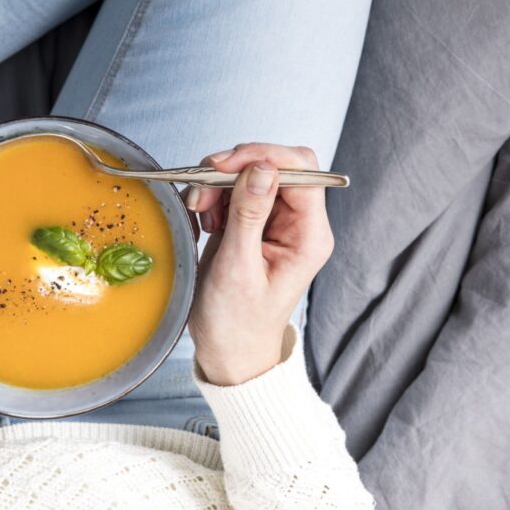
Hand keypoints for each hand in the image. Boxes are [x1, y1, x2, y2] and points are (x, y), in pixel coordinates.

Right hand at [185, 144, 333, 385]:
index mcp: (309, 236)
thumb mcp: (238, 268)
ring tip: (200, 210)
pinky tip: (203, 218)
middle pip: (275, 166)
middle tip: (204, 186)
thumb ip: (249, 214)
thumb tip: (261, 167)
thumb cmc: (238, 323)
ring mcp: (274, 221)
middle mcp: (298, 223)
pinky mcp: (252, 223)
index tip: (226, 165)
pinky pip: (234, 190)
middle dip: (235, 169)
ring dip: (218, 184)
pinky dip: (213, 196)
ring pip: (250, 174)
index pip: (301, 171)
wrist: (228, 351)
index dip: (265, 158)